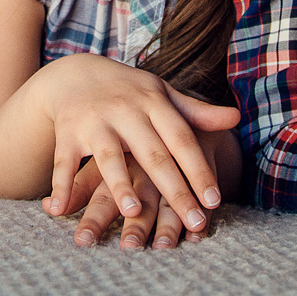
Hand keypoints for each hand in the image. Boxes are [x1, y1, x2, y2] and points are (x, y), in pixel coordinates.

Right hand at [34, 54, 239, 237]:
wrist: (74, 73)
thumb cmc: (128, 92)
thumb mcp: (161, 95)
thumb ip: (195, 112)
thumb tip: (236, 117)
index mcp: (154, 103)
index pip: (183, 140)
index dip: (199, 171)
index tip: (215, 202)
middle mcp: (126, 111)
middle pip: (154, 155)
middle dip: (175, 190)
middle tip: (194, 222)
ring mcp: (95, 122)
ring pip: (110, 158)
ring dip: (120, 186)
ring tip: (133, 213)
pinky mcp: (68, 133)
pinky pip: (65, 162)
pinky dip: (62, 186)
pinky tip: (60, 211)